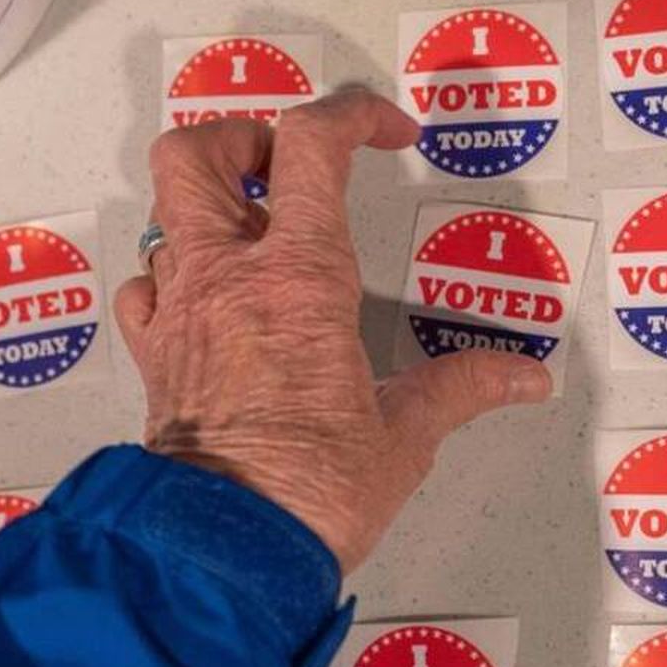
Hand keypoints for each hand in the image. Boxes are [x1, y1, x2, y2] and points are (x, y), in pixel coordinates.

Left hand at [113, 91, 553, 572]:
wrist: (224, 552)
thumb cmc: (310, 494)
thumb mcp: (406, 434)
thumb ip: (463, 387)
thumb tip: (523, 376)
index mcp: (300, 277)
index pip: (312, 145)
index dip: (352, 115)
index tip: (386, 132)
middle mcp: (228, 278)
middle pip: (200, 152)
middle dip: (243, 138)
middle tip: (287, 165)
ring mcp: (180, 313)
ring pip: (163, 213)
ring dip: (206, 207)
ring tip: (254, 230)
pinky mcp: (154, 359)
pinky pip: (142, 287)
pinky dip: (168, 275)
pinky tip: (206, 299)